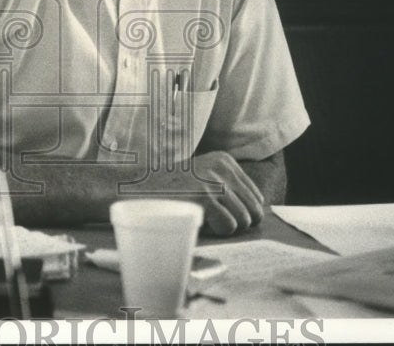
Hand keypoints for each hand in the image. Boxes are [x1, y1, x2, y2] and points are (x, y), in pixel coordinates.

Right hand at [141, 150, 264, 235]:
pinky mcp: (205, 196)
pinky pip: (229, 226)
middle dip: (238, 222)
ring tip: (203, 218)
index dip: (241, 212)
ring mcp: (214, 181)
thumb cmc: (171, 191)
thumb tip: (257, 215)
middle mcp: (223, 167)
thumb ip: (228, 189)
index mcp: (225, 161)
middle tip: (213, 220)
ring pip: (244, 220)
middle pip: (254, 210)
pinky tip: (198, 221)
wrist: (136, 188)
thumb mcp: (203, 178)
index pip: (256, 196)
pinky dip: (217, 232)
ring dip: (226, 227)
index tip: (219, 213)